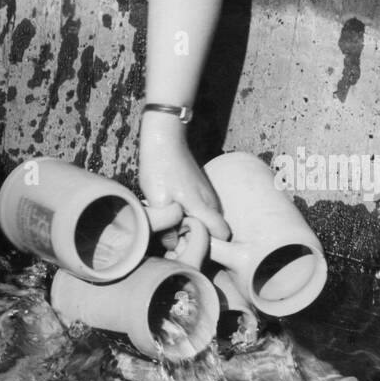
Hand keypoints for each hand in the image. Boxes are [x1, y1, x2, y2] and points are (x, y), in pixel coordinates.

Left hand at [138, 115, 230, 241]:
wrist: (164, 137)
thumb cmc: (160, 167)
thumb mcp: (157, 199)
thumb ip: (167, 225)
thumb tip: (173, 243)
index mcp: (203, 206)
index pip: (222, 234)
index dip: (206, 243)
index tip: (185, 240)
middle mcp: (211, 201)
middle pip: (213, 229)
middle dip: (196, 235)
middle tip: (172, 228)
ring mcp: (208, 192)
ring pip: (206, 217)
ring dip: (191, 222)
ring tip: (170, 215)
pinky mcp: (202, 186)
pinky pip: (201, 207)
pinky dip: (190, 211)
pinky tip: (172, 204)